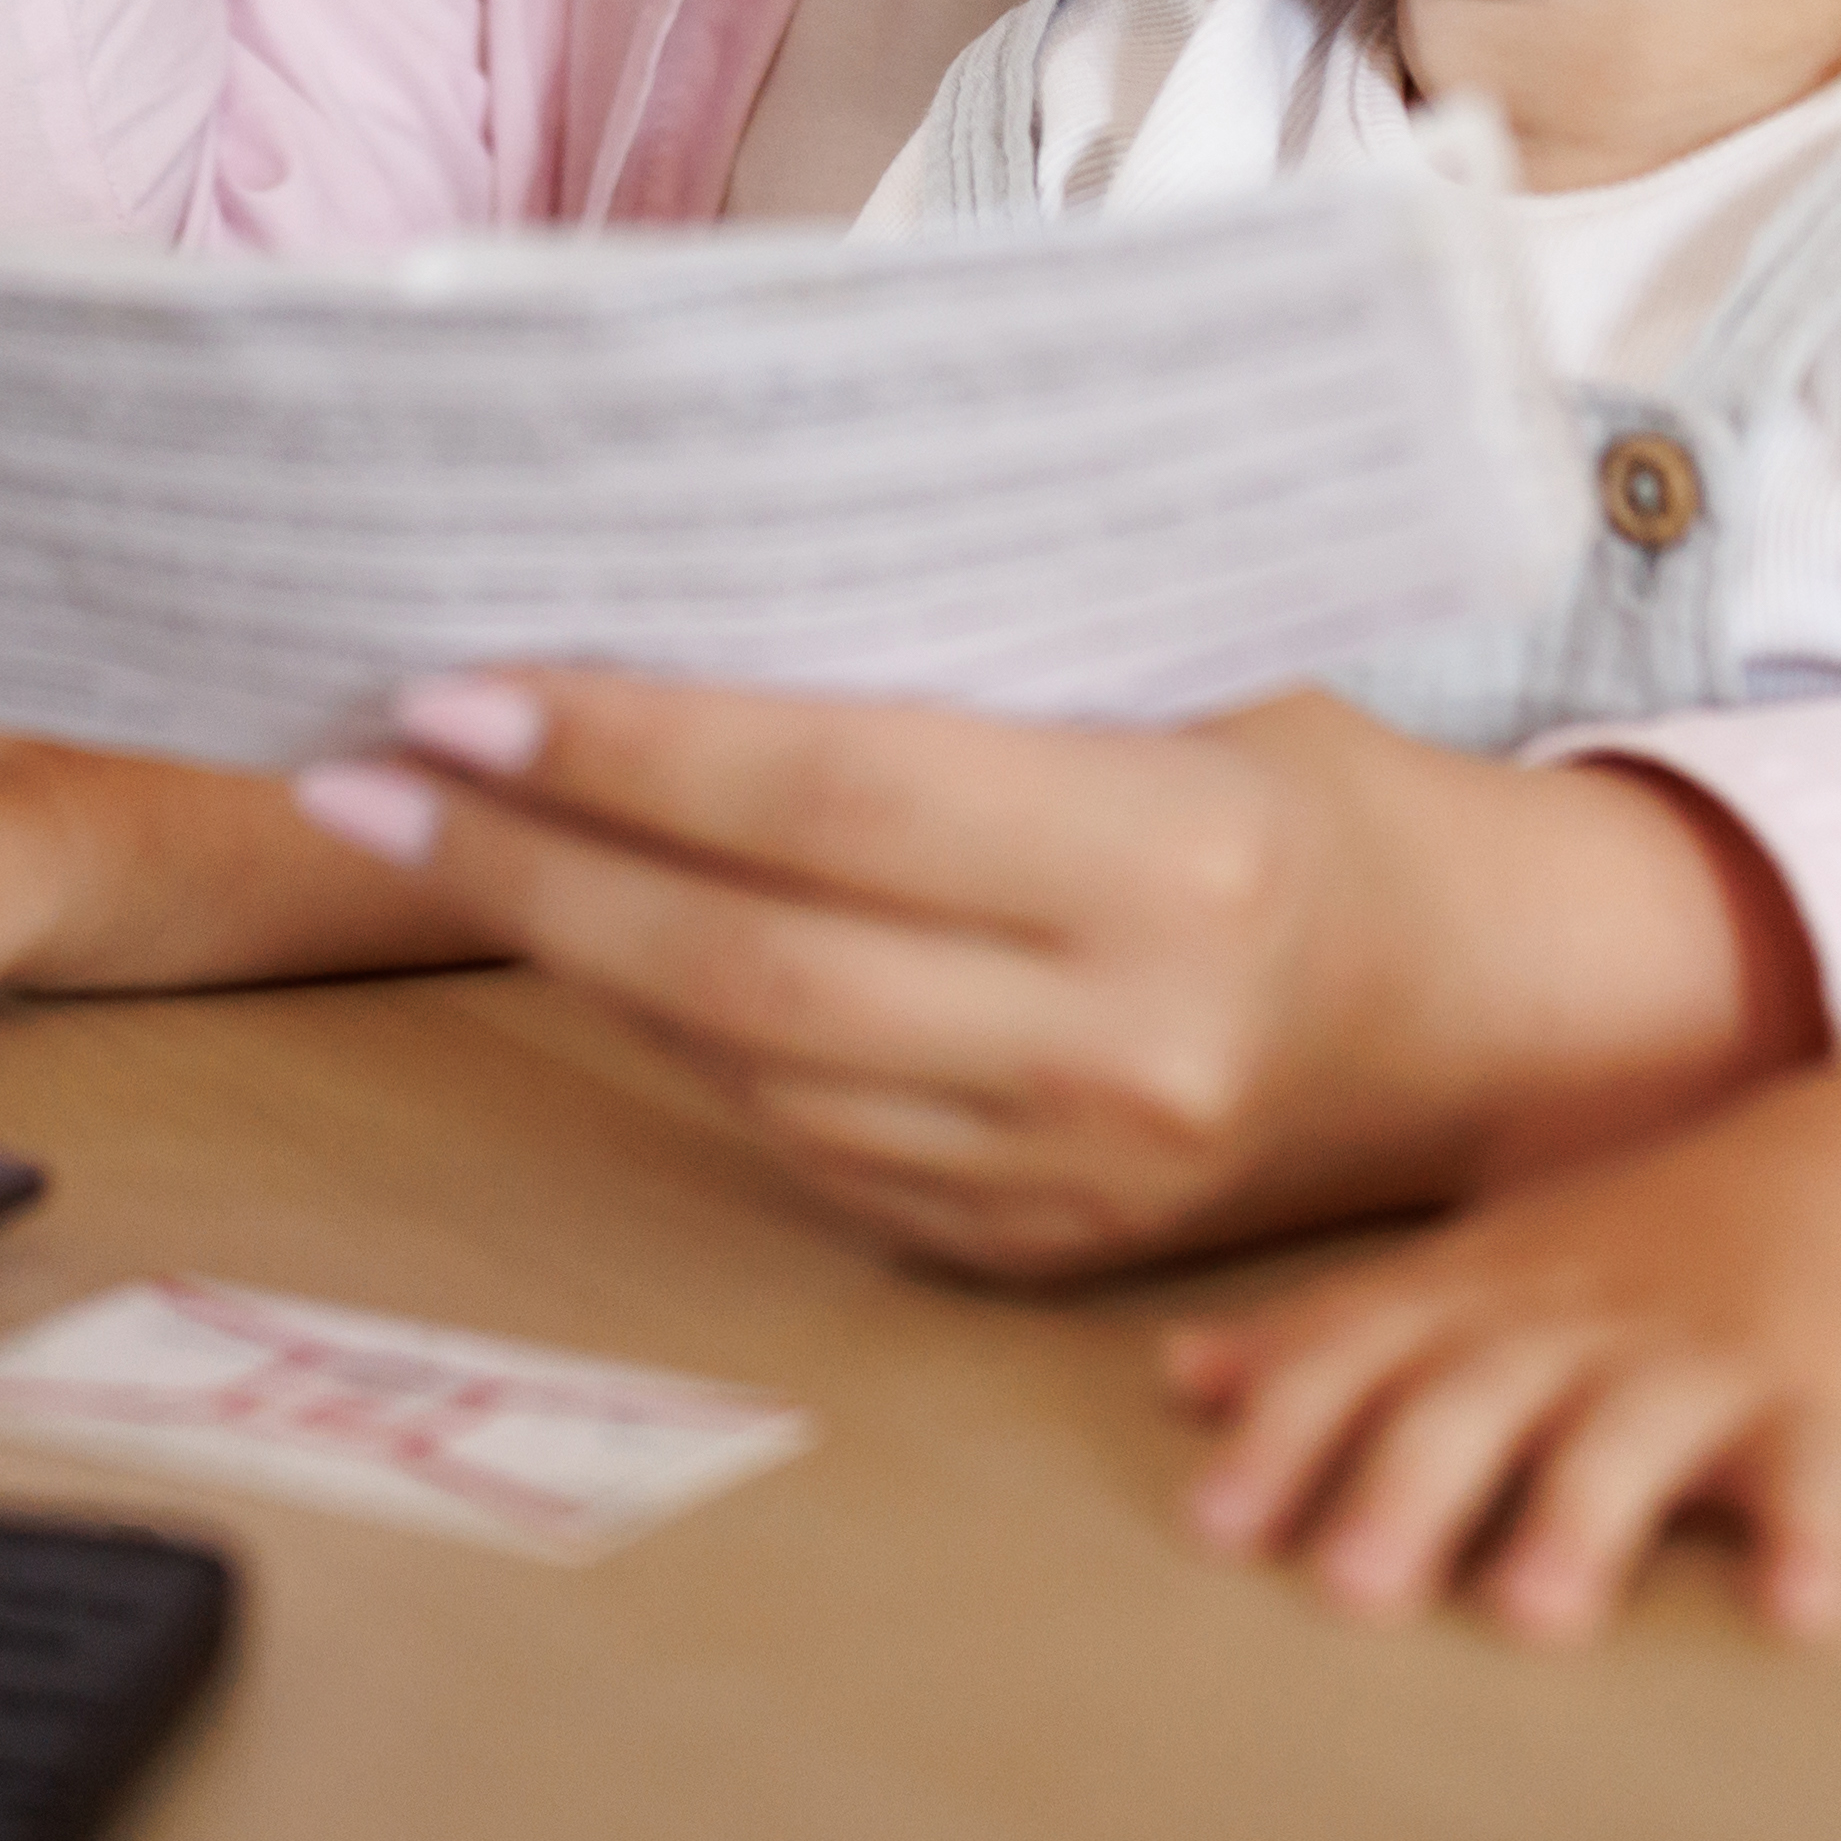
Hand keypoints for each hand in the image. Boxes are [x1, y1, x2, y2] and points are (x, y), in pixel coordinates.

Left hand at [305, 680, 1808, 1279]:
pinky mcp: (1035, 1256)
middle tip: (365, 770)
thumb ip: (952, 657)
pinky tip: (586, 944)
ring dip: (569, 955)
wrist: (1476, 1006)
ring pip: (753, 1071)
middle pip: (752, 965)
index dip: (626, 747)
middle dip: (530, 865)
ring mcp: (1081, 1179)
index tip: (454, 684)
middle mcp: (1128, 1043)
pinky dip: (678, 1039)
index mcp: (1177, 857)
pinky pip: (805, 1146)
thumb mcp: (1170, 664)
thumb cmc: (1296, 769)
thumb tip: (664, 585)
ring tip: (433, 835)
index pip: (837, 798)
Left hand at [1158, 1111, 1840, 1640]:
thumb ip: (1337, 1333)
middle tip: (1349, 1587)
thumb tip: (1181, 1375)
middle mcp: (1576, 1323)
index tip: (1214, 1524)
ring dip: (1582, 1518)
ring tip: (1535, 1616)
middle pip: (1479, 1396)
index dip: (1288, 1428)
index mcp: (1482, 1298)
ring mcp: (1699, 1359)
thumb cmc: (1627, 1263)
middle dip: (1410, 1483)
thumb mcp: (1474, 1277)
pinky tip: (1799, 1611)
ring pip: (1630, 1435)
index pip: (1362, 1351)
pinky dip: (1809, 1539)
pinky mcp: (1820, 1405)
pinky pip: (1814, 1474)